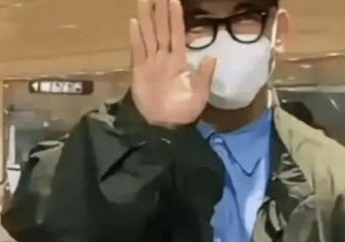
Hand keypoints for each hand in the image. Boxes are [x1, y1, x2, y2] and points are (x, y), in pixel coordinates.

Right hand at [129, 0, 215, 126]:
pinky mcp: (139, 71)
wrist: (166, 126)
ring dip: (146, 18)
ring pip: (148, 35)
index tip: (174, 0)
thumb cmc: (184, 111)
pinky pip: (137, 50)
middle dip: (160, 11)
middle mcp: (164, 58)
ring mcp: (151, 63)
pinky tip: (133, 22)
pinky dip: (135, 37)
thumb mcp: (200, 94)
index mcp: (179, 61)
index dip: (176, 17)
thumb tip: (212, 56)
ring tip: (144, 0)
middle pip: (161, 29)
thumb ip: (205, 75)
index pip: (177, 34)